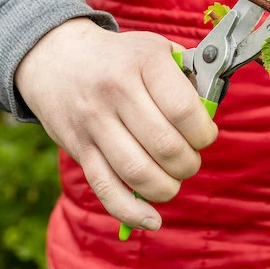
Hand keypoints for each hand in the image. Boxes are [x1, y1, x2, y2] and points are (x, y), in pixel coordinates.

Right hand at [15, 18, 217, 230]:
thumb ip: (189, 75)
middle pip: (165, 146)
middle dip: (188, 164)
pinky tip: (152, 220)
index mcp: (143, 60)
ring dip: (166, 188)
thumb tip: (212, 112)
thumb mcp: (155, 48)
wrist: (58, 59)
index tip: (204, 137)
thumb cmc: (121, 58)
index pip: (184, 110)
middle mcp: (116, 89)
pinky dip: (132, 212)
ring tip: (172, 180)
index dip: (204, 133)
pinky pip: (106, 189)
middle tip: (189, 160)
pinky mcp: (79, 148)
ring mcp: (94, 121)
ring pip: (138, 173)